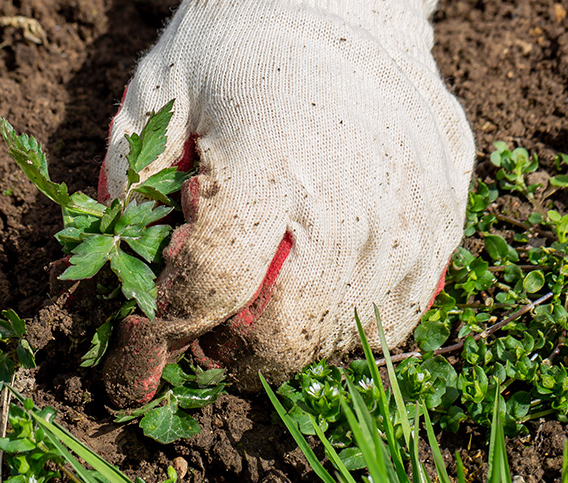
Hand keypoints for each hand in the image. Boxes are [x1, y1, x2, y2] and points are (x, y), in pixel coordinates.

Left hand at [98, 0, 474, 407]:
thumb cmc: (238, 43)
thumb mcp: (158, 94)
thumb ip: (132, 185)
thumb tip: (120, 277)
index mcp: (268, 160)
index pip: (215, 285)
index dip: (170, 326)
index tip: (147, 338)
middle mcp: (350, 194)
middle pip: (288, 330)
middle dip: (232, 354)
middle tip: (208, 338)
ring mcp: (410, 207)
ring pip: (348, 330)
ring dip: (292, 345)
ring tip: (260, 318)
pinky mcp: (447, 211)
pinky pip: (404, 308)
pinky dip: (354, 326)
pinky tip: (319, 303)